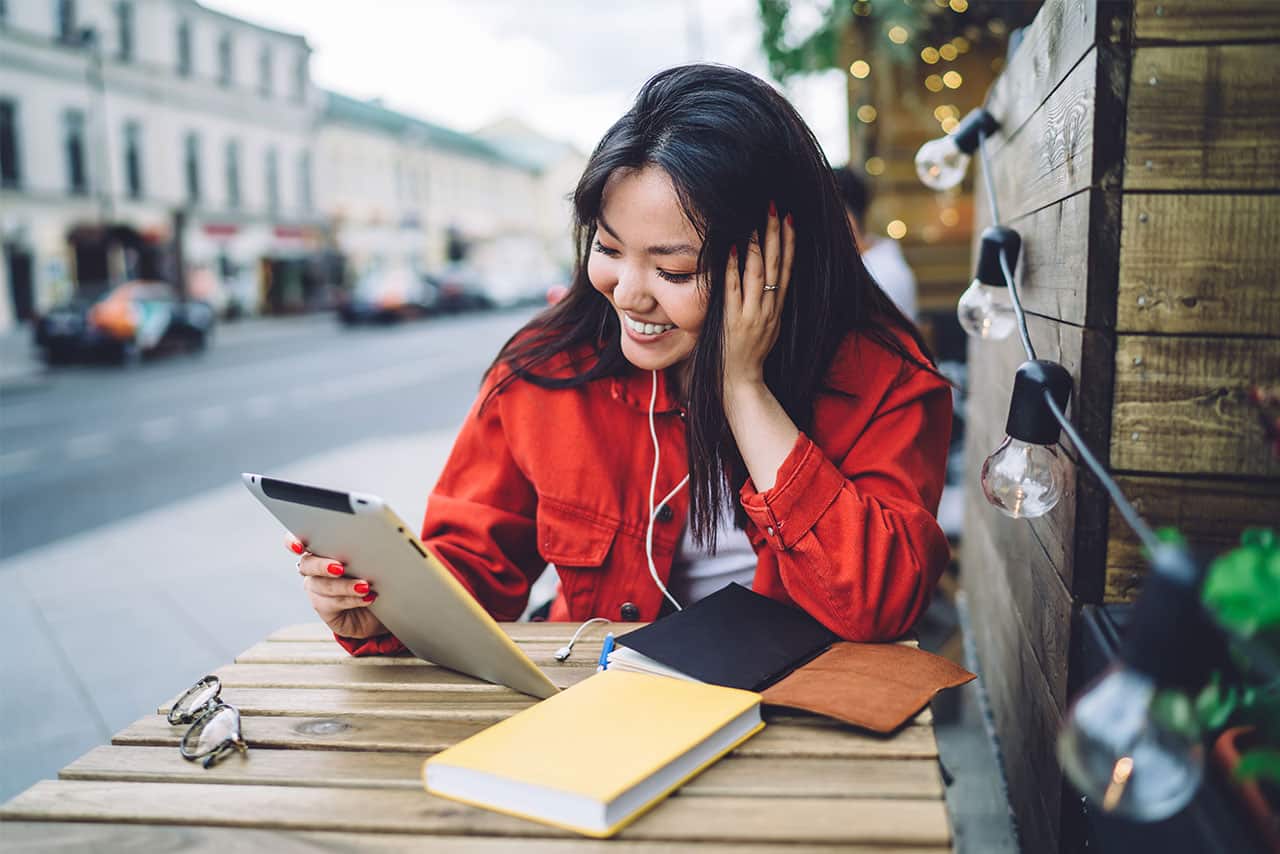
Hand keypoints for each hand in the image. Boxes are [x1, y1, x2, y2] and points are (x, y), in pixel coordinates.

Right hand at [288, 537, 386, 639]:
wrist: (381, 607)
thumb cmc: (376, 575)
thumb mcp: (372, 557)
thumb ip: (363, 546)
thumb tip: (373, 535)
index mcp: (322, 547)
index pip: (299, 539)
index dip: (293, 542)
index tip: (299, 547)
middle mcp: (314, 568)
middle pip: (307, 564)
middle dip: (322, 566)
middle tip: (340, 567)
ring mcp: (316, 589)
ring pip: (323, 585)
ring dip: (345, 586)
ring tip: (364, 586)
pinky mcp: (324, 608)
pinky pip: (333, 603)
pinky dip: (352, 599)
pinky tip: (368, 597)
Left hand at [723, 202, 794, 393]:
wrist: (742, 384)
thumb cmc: (750, 357)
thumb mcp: (767, 328)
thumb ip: (768, 305)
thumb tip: (769, 283)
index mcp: (776, 308)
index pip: (786, 269)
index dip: (789, 243)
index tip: (789, 218)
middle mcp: (768, 308)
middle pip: (775, 265)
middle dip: (776, 235)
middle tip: (775, 208)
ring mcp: (752, 315)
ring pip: (758, 275)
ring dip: (757, 246)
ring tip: (756, 221)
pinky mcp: (734, 322)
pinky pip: (733, 291)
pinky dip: (733, 270)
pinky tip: (732, 249)